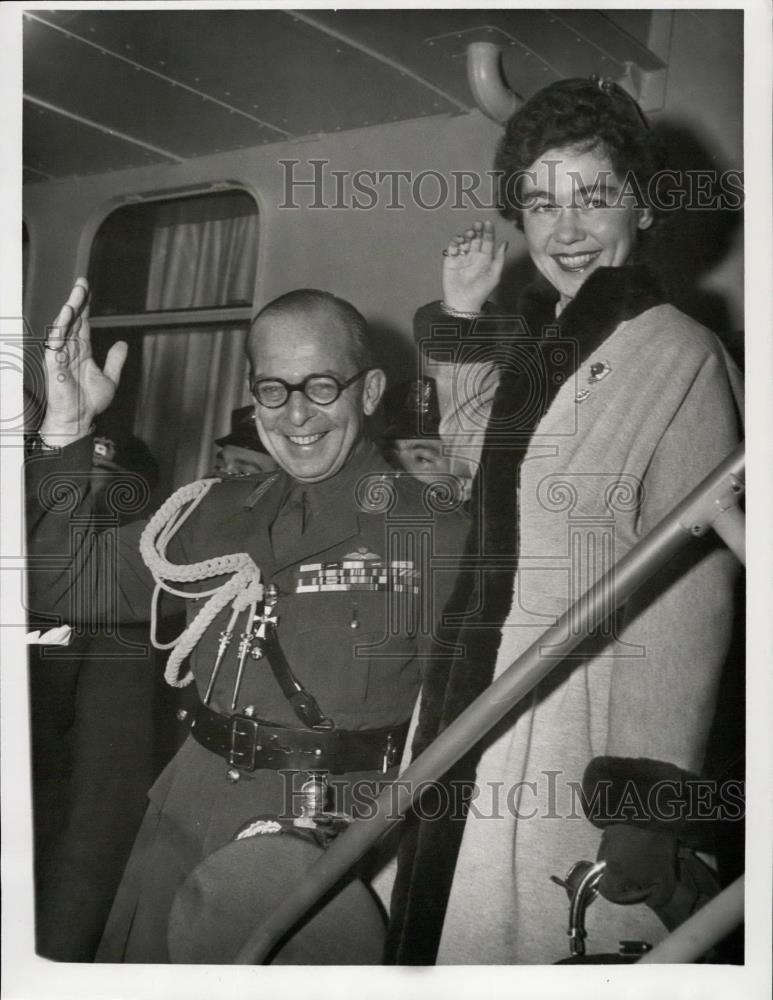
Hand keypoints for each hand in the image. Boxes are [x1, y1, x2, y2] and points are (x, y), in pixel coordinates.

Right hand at [40, 278, 127, 445]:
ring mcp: (60, 355)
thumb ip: (115, 360)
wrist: (79, 419)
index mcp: (81, 351)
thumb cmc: (90, 402)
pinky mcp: (54, 363)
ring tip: (76, 293)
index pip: (83, 323)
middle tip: (82, 282)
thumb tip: (123, 343)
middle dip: (77, 300)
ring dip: (70, 309)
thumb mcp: (110, 378)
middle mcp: (69, 349)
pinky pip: (56, 341)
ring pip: (63, 326)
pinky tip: (66, 315)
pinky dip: (60, 328)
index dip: (86, 306)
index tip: (88, 289)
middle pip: (73, 319)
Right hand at [441, 220, 506, 313]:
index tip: (488, 223)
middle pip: (475, 239)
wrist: (464, 302)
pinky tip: (460, 241)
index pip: (487, 241)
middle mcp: (474, 257)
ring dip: (467, 234)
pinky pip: (452, 247)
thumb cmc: (481, 292)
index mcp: (485, 259)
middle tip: (478, 225)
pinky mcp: (451, 261)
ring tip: (470, 233)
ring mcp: (462, 258)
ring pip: (464, 241)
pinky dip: (455, 242)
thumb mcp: (494, 275)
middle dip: (477, 230)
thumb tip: (505, 243)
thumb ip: (499, 259)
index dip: (488, 232)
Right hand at [597, 825, 677, 908]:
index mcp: (614, 871)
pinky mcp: (613, 823)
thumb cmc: (657, 848)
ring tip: (644, 856)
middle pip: (610, 874)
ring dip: (625, 860)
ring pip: (613, 857)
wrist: (654, 813)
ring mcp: (607, 836)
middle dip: (626, 877)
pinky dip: (626, 846)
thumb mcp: (665, 880)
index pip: (607, 891)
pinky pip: (616, 842)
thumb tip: (649, 899)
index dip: (621, 896)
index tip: (638, 890)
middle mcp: (605, 854)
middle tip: (645, 873)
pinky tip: (642, 843)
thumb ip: (657, 898)